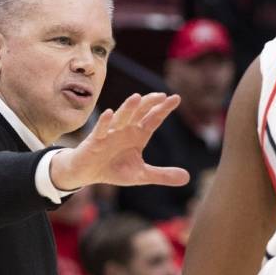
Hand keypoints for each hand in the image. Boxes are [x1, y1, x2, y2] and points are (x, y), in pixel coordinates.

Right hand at [50, 92, 190, 189]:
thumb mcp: (141, 175)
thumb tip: (187, 178)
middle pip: (139, 113)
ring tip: (137, 97)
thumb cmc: (114, 169)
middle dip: (149, 104)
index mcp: (138, 135)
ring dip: (128, 108)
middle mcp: (125, 130)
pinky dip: (105, 122)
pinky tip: (110, 113)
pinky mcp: (95, 141)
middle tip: (161, 95)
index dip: (163, 109)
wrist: (88, 173)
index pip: (153, 119)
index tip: (176, 98)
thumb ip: (162, 175)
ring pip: (120, 118)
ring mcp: (110, 133)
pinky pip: (101, 130)